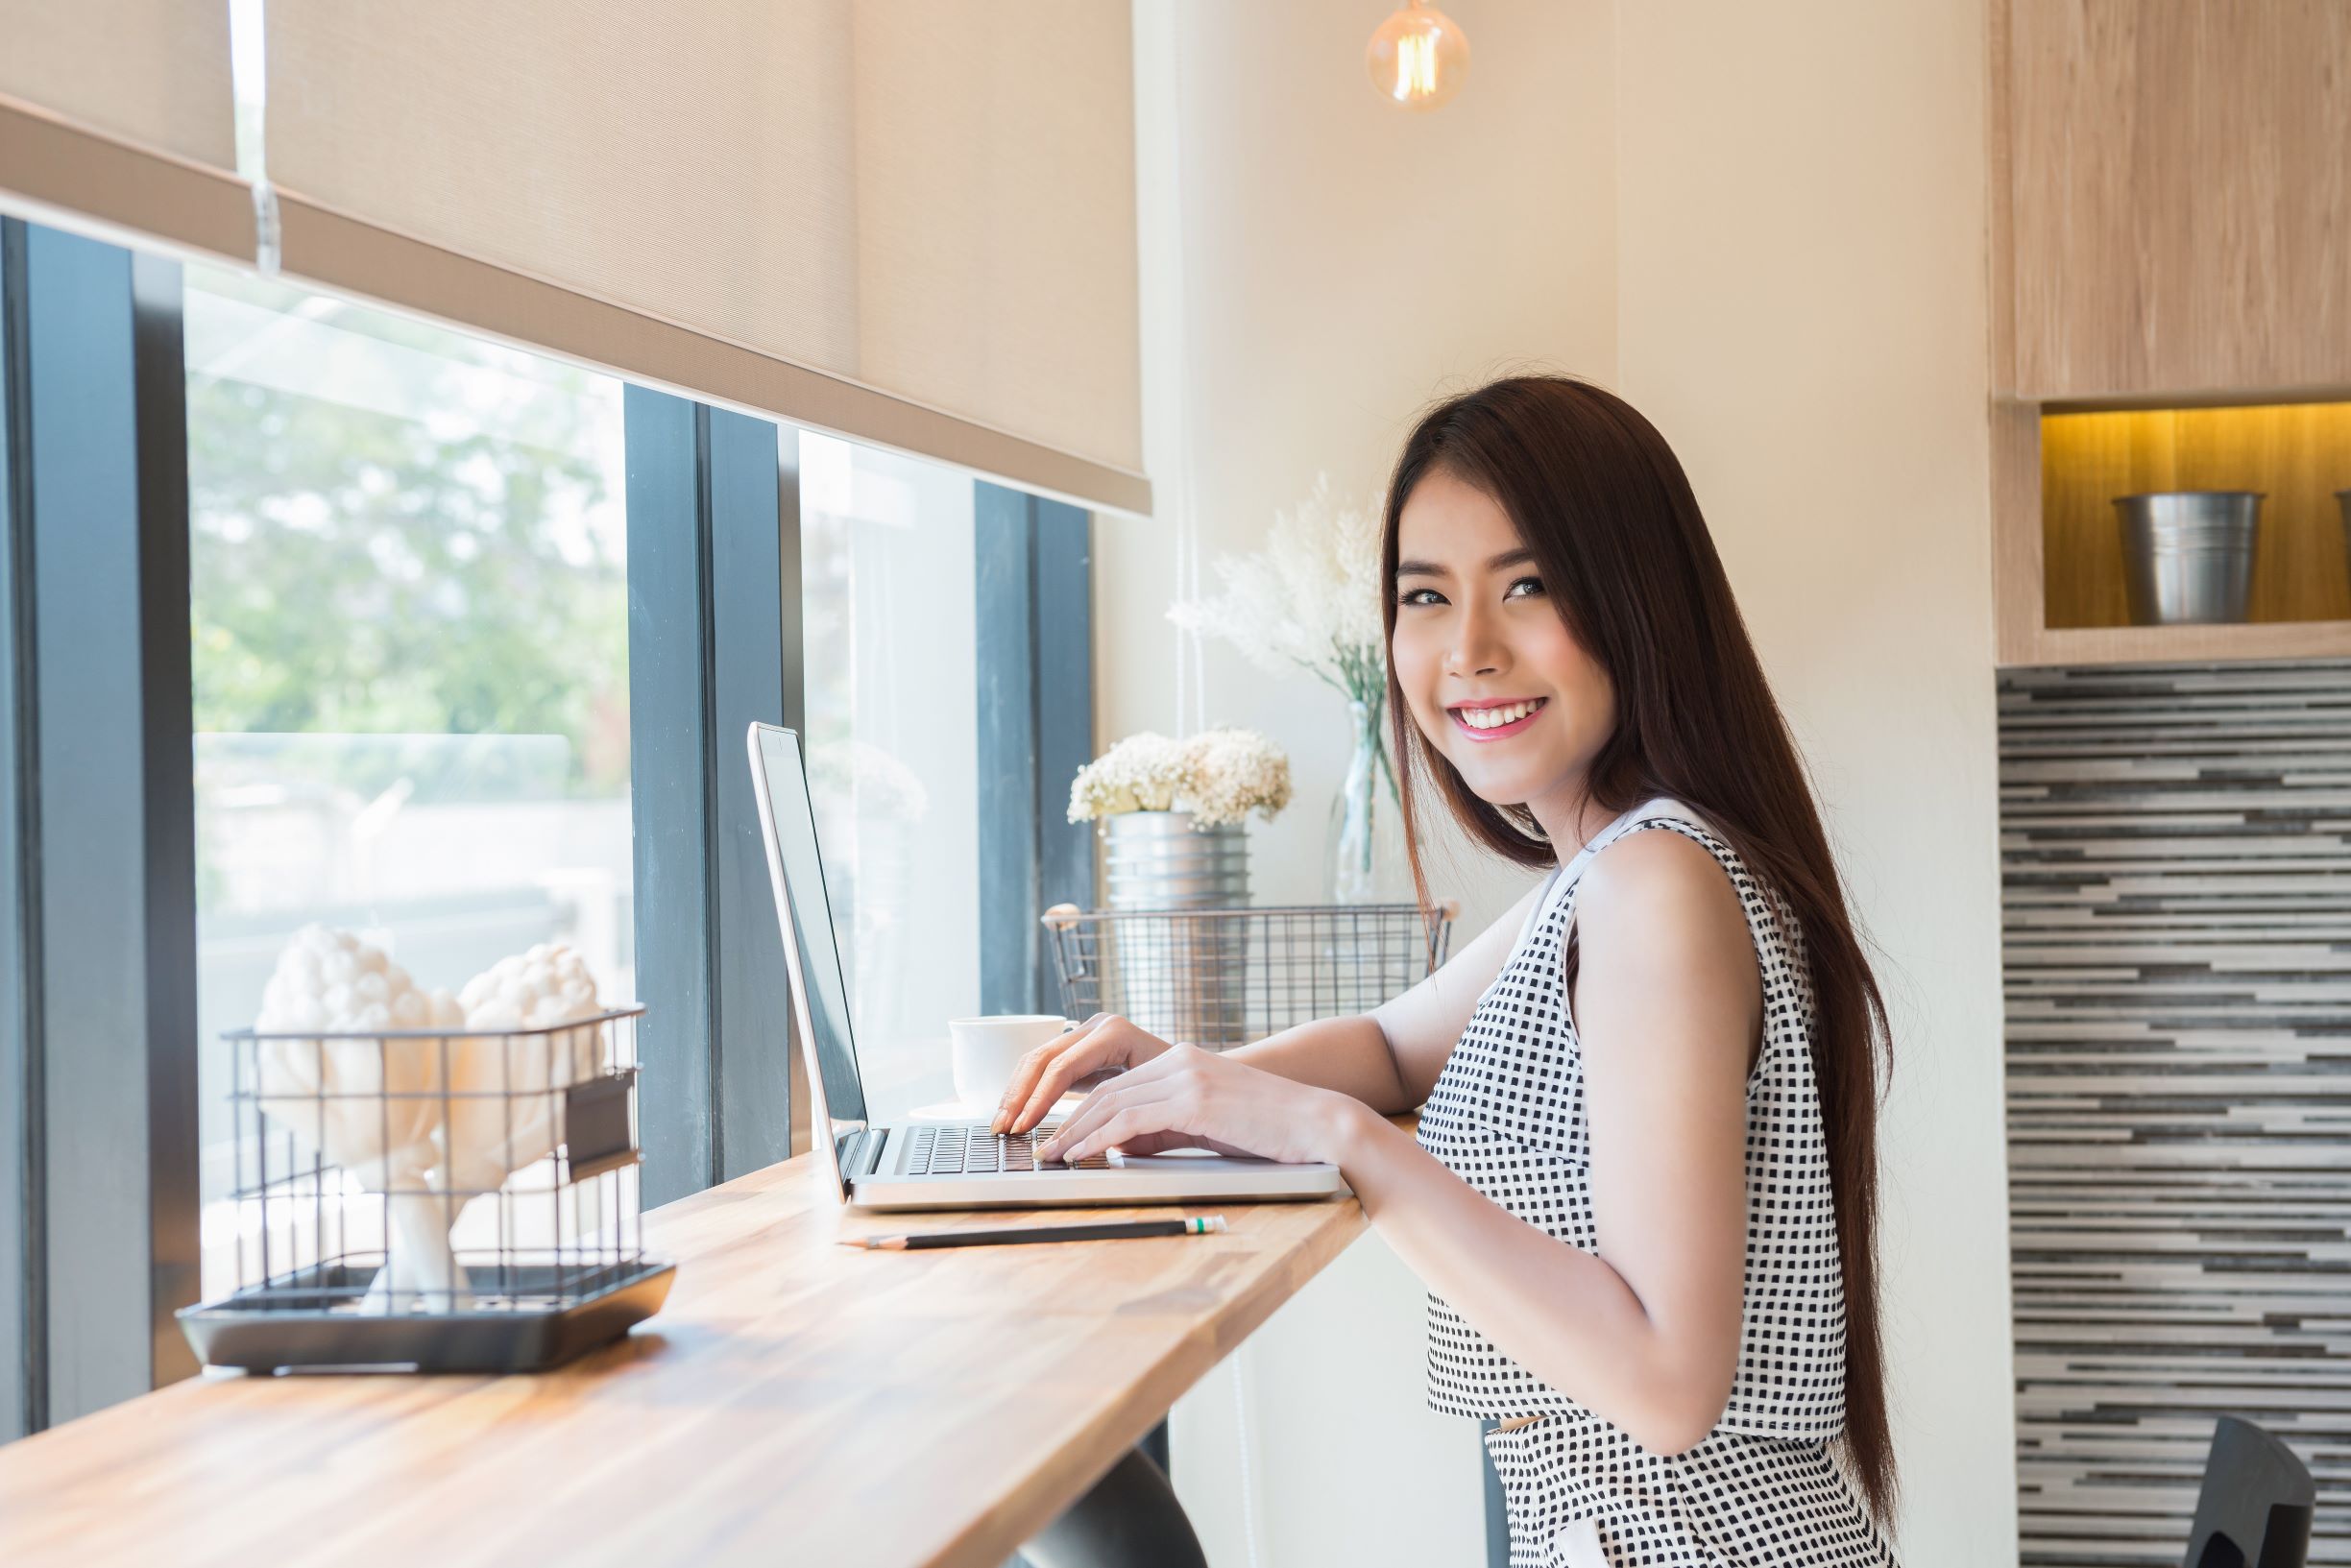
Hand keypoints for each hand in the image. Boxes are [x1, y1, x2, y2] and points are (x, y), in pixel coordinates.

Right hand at [993, 1013, 1176, 1134]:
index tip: (1023, 1128)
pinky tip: (1018, 1115)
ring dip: (1016, 1094)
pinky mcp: (1083, 1049)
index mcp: (1115, 1033)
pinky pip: (1047, 1066)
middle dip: (1018, 1097)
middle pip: (1042, 1059)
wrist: (1210, 1075)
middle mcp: (1099, 1026)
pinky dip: (1029, 1091)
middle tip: (1001, 1129)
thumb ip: (1134, 1124)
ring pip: (1038, 1060)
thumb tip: (1102, 1147)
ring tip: (1001, 1126)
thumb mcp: (1166, 1105)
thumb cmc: (1194, 1091)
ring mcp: (1089, 1033)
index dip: (1039, 1101)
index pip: (1063, 1068)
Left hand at [1034, 1042, 1358, 1167]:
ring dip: (1076, 1133)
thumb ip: (1164, 1130)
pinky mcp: (1195, 1099)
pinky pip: (1131, 1120)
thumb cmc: (1269, 1131)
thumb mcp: (1206, 1126)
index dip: (1082, 1113)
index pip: (1118, 1085)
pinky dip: (1100, 1138)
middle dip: (1068, 1121)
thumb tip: (1121, 1146)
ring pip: (1112, 1103)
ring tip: (1053, 1157)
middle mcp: (1180, 1060)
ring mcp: (1187, 1076)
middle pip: (1107, 1090)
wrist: (1318, 1125)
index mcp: (1182, 1060)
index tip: (1060, 1137)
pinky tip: (1083, 1155)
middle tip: (1044, 1149)